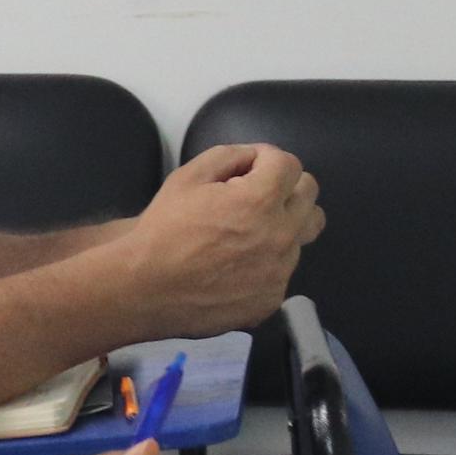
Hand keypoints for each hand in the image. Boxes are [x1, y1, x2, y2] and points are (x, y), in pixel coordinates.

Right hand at [115, 143, 322, 333]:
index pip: (291, 164)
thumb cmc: (163, 230)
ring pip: (302, 235)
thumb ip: (229, 155)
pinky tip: (234, 268)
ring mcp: (280, 271)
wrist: (145, 290)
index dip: (266, 160)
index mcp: (261, 200)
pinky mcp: (272, 299)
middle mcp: (281, 235)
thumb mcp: (186, 177)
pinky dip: (265, 264)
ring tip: (247, 234)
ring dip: (281, 226)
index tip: (247, 169)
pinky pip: (282, 272)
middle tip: (253, 196)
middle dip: (285, 187)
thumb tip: (253, 158)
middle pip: (310, 196)